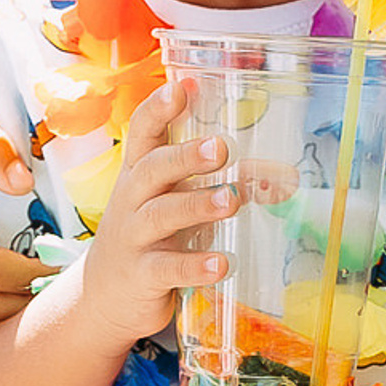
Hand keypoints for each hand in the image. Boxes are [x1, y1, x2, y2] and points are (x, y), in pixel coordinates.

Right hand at [71, 78, 234, 353]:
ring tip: (230, 201)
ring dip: (196, 205)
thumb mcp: (172, 202)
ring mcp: (133, 237)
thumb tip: (280, 173)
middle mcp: (132, 199)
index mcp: (139, 173)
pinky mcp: (142, 275)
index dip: (159, 108)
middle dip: (185, 156)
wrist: (105, 297)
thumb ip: (215, 182)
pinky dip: (194, 265)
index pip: (143, 132)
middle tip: (220, 147)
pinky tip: (221, 264)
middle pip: (153, 169)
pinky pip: (168, 268)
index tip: (182, 88)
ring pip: (161, 215)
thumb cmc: (148, 236)